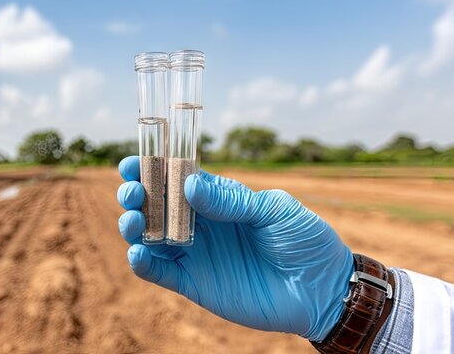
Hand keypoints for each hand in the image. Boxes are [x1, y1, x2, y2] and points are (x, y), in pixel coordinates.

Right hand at [116, 156, 352, 340]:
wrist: (322, 290)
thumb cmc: (304, 240)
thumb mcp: (274, 210)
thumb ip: (231, 200)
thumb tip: (190, 185)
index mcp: (218, 198)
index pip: (176, 179)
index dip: (151, 169)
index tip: (132, 163)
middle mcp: (199, 223)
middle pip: (155, 205)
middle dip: (136, 195)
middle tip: (133, 193)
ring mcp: (194, 253)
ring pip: (150, 236)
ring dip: (133, 226)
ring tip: (131, 221)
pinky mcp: (193, 283)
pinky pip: (159, 272)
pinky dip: (142, 263)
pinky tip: (138, 252)